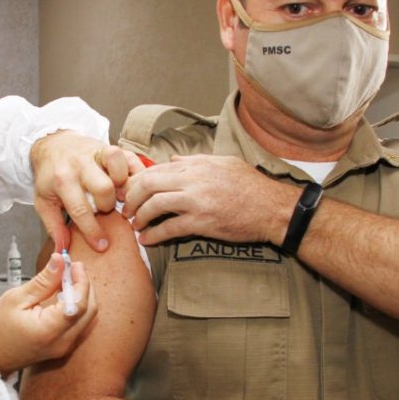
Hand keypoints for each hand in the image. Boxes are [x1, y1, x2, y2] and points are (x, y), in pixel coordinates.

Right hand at [0, 253, 96, 373]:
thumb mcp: (16, 298)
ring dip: (82, 296)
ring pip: (87, 318)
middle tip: (72, 269)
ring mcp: (64, 347)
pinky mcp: (63, 347)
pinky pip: (80, 325)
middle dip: (84, 286)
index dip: (81, 281)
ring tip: (66, 280)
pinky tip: (63, 296)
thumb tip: (60, 261)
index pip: (80, 303)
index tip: (74, 265)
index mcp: (50, 330)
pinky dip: (76, 308)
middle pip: (89, 311)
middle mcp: (62, 342)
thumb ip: (43, 281)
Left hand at [30, 132, 141, 251]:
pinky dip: (135, 171)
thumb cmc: (50, 177)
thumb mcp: (43, 202)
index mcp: (62, 180)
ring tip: (119, 195)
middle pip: (103, 187)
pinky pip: (128, 156)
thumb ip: (54, 226)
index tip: (102, 245)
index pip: (80, 209)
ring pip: (117, 164)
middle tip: (105, 210)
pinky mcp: (109, 147)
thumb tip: (62, 249)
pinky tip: (130, 185)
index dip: (93, 231)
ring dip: (123, 184)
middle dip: (108, 205)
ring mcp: (95, 152)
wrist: (51, 145)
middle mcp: (79, 164)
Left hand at [120, 154, 296, 245]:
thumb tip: (173, 159)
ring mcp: (196, 201)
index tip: (129, 191)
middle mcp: (193, 179)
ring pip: (154, 205)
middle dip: (132, 198)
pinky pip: (169, 229)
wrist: (271, 208)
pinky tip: (146, 240)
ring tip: (135, 225)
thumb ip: (195, 161)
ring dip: (139, 217)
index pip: (156, 168)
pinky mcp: (202, 222)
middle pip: (148, 184)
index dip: (137, 181)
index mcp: (196, 164)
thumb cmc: (250, 186)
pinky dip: (153, 235)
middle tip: (127, 209)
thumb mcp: (223, 163)